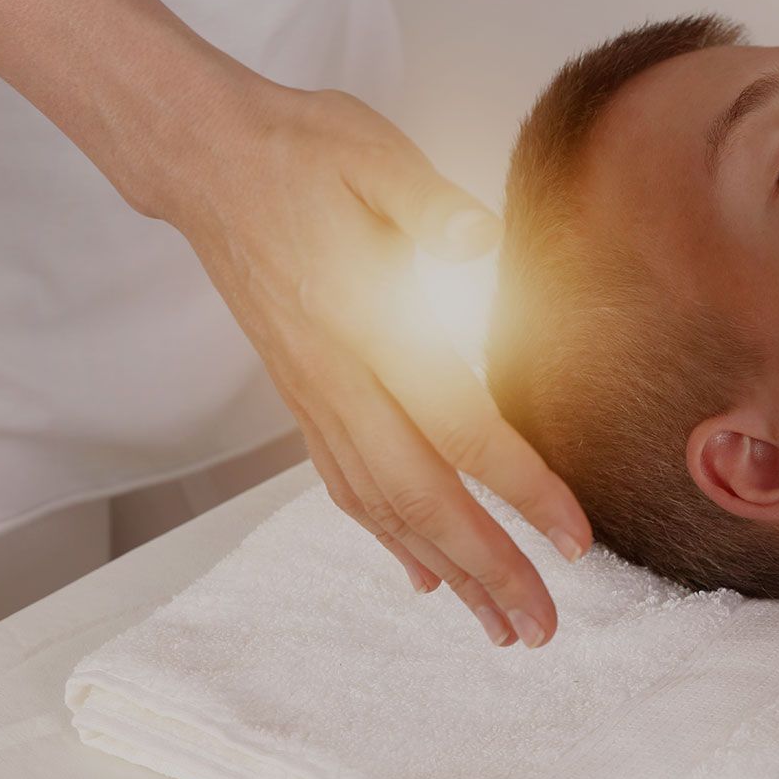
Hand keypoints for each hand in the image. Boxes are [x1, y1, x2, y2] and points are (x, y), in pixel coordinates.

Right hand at [150, 76, 592, 648]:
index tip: (574, 540)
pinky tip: (421, 575)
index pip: (458, 426)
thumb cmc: (299, 150)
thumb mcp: (373, 154)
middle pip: (420, 496)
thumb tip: (482, 242)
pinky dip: (388, 539)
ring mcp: (313, 394)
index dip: (520, 487)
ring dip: (443, 571)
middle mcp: (335, 378)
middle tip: (541, 628)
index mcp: (365, 324)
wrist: (204, 159)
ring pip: (381, 507)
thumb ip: (429, 207)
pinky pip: (345, 485)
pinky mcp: (302, 394)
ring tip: (497, 623)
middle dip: (486, 568)